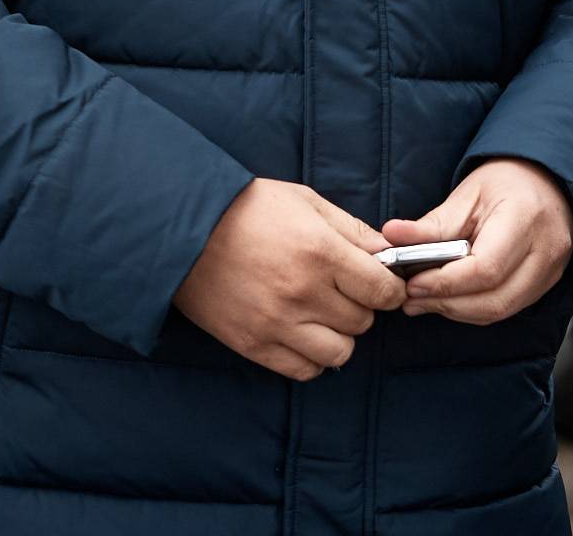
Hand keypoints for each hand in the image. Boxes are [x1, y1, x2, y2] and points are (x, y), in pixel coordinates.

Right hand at [171, 178, 405, 380]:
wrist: (182, 229)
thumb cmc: (248, 208)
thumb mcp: (306, 202)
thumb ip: (351, 229)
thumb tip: (387, 253)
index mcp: (321, 252)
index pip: (383, 291)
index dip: (390, 288)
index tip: (382, 284)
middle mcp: (304, 293)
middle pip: (363, 322)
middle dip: (361, 306)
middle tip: (343, 291)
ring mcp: (277, 323)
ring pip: (339, 352)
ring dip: (338, 335)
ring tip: (323, 315)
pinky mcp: (253, 344)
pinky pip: (304, 370)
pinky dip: (311, 357)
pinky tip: (303, 334)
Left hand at [384, 158, 572, 325]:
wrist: (548, 181)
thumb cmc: (506, 182)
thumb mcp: (467, 194)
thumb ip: (432, 224)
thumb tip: (391, 237)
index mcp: (526, 218)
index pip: (485, 268)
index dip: (445, 283)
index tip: (412, 284)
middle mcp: (546, 250)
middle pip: (494, 299)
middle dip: (447, 304)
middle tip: (411, 299)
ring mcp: (551, 271)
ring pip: (501, 310)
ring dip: (458, 312)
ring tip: (423, 301)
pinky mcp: (546, 284)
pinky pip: (507, 308)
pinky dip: (474, 309)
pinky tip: (449, 299)